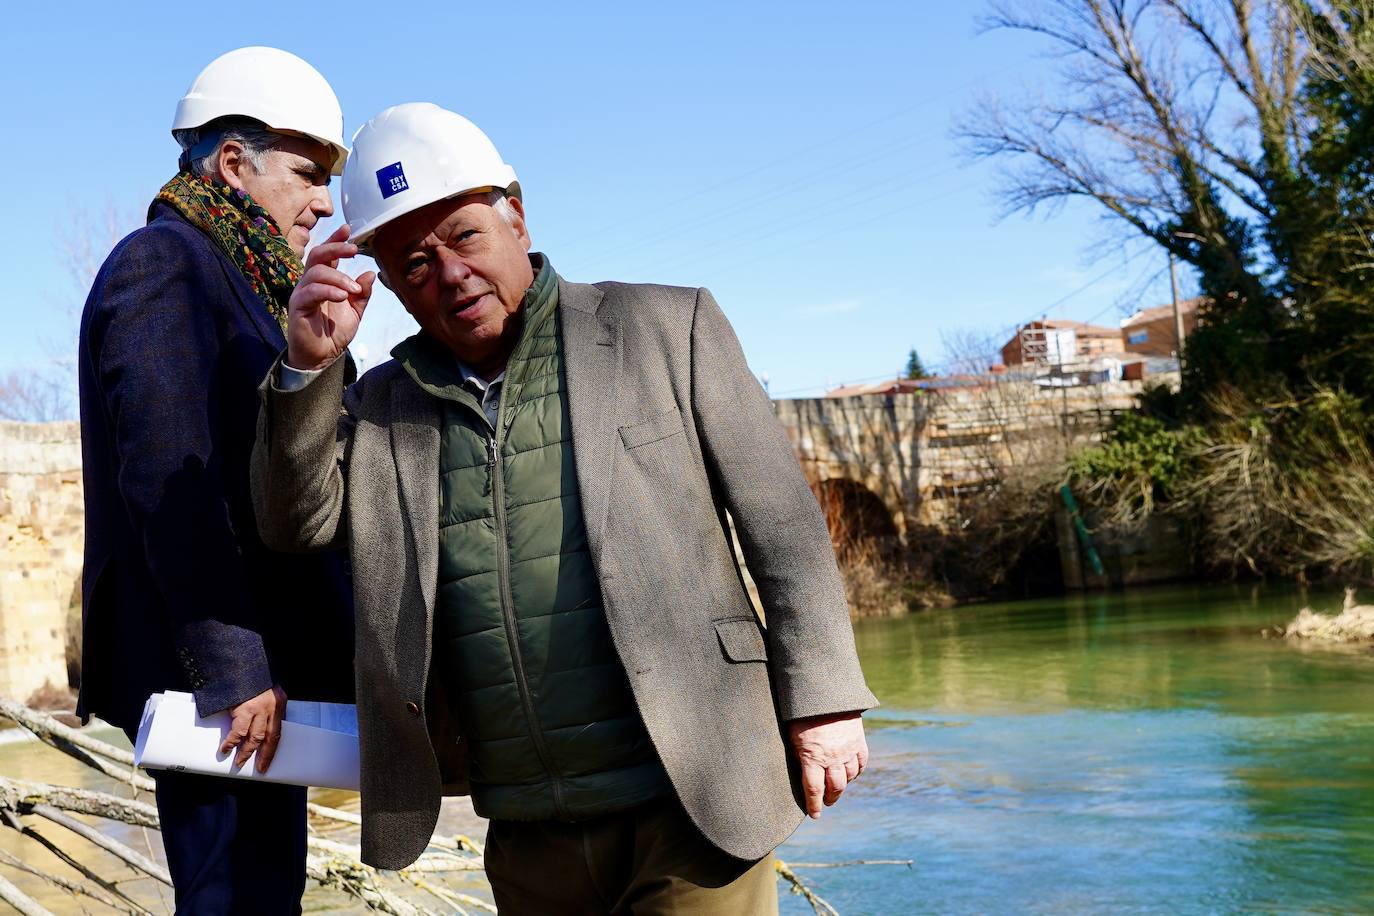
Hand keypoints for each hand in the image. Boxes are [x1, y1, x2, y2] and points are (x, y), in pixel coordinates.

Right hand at [220, 685, 287, 772]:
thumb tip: (262, 725)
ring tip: (239, 761)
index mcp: (279, 703)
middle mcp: (271, 707)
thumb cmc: (251, 678)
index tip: (269, 761)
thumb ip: (266, 708)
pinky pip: (238, 731)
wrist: (240, 665)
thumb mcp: (266, 692)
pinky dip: (232, 742)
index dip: (273, 748)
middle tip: (260, 768)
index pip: (278, 731)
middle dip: (264, 755)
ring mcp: (258, 709)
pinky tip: (226, 748)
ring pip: (254, 738)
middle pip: (269, 737)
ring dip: (246, 752)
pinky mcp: (244, 709)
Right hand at [286, 224, 374, 370]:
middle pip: (317, 255)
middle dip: (335, 248)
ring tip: (353, 290)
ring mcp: (302, 294)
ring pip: (316, 272)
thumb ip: (361, 294)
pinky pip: (310, 292)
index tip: (348, 229)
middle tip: (354, 250)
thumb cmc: (333, 333)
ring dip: (338, 277)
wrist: (322, 357)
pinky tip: (342, 296)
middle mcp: (310, 283)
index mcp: (323, 281)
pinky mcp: (297, 307)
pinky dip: (328, 291)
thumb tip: (370, 274)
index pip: (327, 255)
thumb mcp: (354, 311)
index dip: (335, 240)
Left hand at [788, 711, 867, 818]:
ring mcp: (848, 750)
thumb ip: (798, 756)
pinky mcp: (859, 741)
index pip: (814, 790)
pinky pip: (861, 763)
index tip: (815, 815)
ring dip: (843, 786)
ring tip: (837, 789)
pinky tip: (851, 773)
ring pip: (849, 777)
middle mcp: (832, 758)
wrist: (825, 692)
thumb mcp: (792, 736)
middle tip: (826, 803)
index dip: (814, 805)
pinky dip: (856, 771)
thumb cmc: (801, 714)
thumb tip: (800, 773)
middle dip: (830, 798)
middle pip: (835, 787)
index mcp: (812, 758)